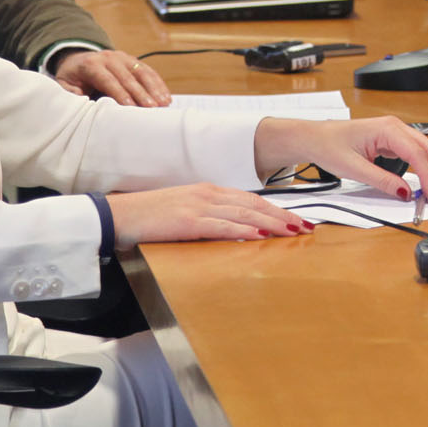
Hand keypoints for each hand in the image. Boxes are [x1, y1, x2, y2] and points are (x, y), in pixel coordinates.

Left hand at [52, 48, 171, 106]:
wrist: (77, 59)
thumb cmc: (72, 78)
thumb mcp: (64, 86)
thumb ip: (72, 96)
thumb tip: (84, 108)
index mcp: (91, 65)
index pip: (107, 79)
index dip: (119, 93)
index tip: (130, 106)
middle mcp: (108, 58)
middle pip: (127, 77)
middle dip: (141, 93)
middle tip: (152, 109)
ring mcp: (123, 57)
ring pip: (141, 72)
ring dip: (154, 88)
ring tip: (164, 104)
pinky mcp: (133, 60)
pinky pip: (148, 71)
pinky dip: (158, 84)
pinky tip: (166, 97)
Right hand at [105, 183, 314, 244]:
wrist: (120, 214)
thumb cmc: (151, 215)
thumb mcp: (185, 210)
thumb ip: (210, 216)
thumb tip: (235, 229)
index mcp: (208, 191)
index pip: (250, 199)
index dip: (276, 209)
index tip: (295, 219)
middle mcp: (208, 194)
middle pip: (254, 204)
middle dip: (283, 216)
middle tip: (306, 227)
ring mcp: (199, 207)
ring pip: (245, 214)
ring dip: (272, 224)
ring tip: (293, 232)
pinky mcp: (189, 221)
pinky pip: (222, 226)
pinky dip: (244, 230)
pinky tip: (260, 235)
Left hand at [254, 114, 427, 201]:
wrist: (314, 138)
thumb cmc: (328, 146)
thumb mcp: (354, 169)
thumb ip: (382, 181)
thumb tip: (405, 192)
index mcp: (387, 129)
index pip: (417, 154)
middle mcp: (394, 126)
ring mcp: (394, 132)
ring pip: (424, 150)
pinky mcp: (391, 140)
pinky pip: (414, 152)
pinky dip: (422, 167)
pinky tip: (425, 181)